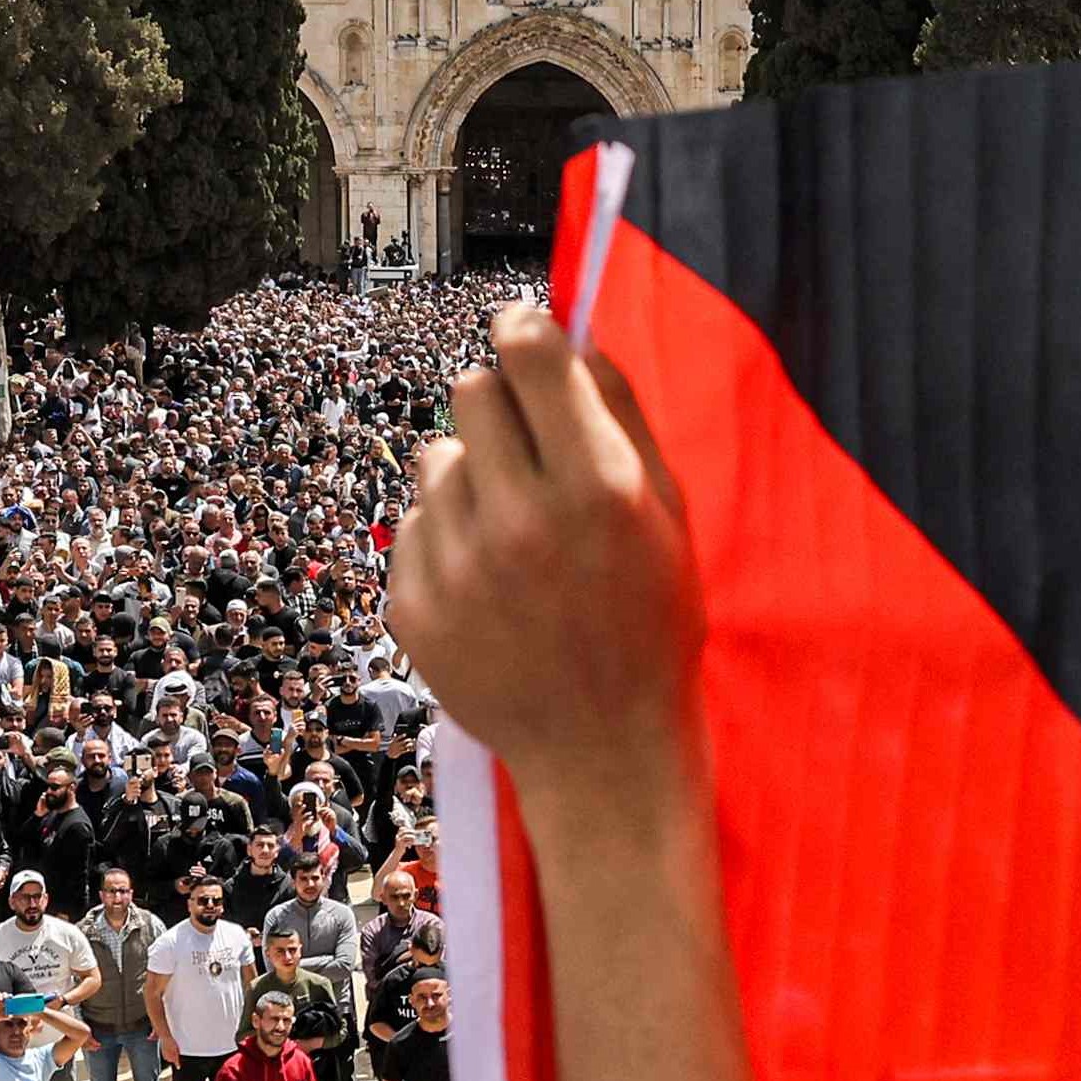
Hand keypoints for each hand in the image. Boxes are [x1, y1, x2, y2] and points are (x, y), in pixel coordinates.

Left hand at [386, 312, 703, 799]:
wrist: (602, 750)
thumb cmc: (649, 624)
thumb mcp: (667, 515)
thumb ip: (622, 415)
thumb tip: (571, 331)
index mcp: (596, 488)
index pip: (528, 352)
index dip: (524, 330)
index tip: (522, 335)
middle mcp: (520, 519)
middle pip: (470, 389)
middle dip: (500, 406)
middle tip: (529, 449)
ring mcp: (459, 566)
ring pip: (437, 458)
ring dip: (473, 477)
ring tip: (514, 534)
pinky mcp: (413, 605)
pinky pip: (414, 523)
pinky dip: (447, 538)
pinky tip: (490, 583)